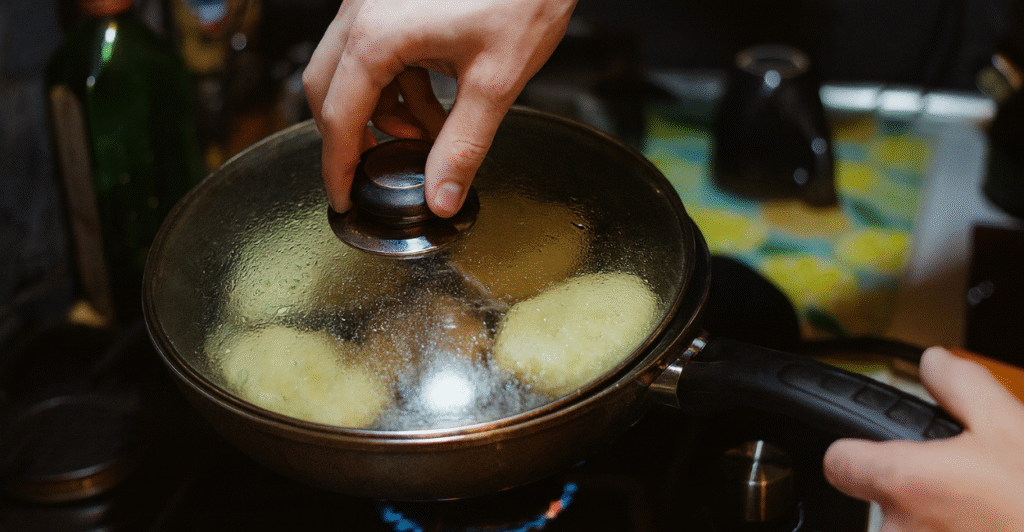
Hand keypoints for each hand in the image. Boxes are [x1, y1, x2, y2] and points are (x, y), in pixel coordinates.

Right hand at [303, 0, 577, 217]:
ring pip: (352, 71)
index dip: (338, 166)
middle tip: (378, 172)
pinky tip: (436, 104)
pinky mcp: (392, 0)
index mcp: (377, 35)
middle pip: (329, 90)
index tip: (343, 197)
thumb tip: (441, 197)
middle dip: (352, 137)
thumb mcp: (495, 81)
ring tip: (428, 135)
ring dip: (382, 110)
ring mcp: (375, 1)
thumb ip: (464, 145)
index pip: (338, 116)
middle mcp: (363, 12)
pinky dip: (397, 84)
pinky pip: (376, 50)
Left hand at [824, 347, 1023, 531]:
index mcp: (905, 483)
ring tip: (995, 516)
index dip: (858, 452)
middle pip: (886, 505)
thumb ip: (961, 387)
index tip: (877, 452)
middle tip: (973, 489)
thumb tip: (933, 363)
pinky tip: (998, 528)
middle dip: (922, 495)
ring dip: (945, 525)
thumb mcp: (1011, 425)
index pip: (840, 462)